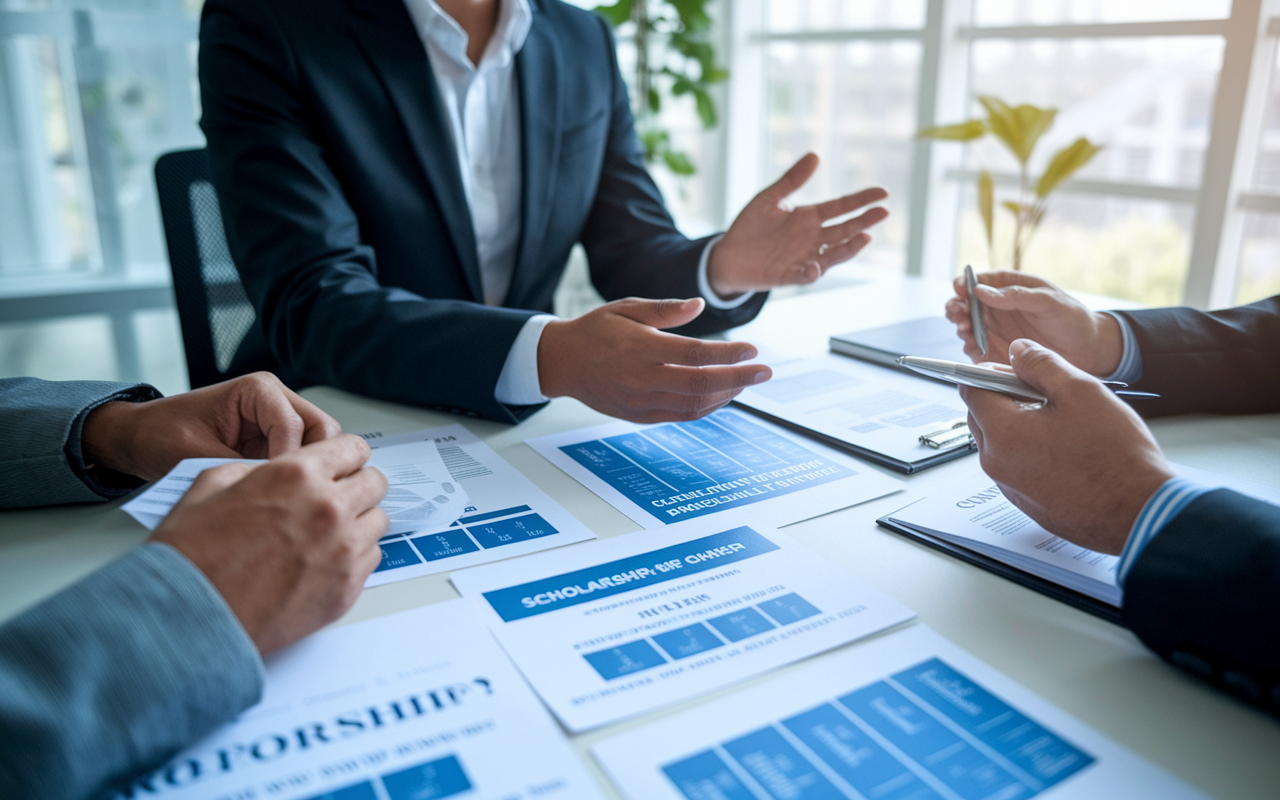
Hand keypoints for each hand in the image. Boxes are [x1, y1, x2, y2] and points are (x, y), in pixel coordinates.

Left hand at [81, 372, 340, 481]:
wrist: (140, 437)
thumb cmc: (159, 435)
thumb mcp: (196, 454)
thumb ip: (240, 469)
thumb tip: (272, 492)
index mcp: (258, 390)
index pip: (295, 425)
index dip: (290, 462)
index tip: (274, 491)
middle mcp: (276, 399)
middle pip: (323, 431)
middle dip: (310, 465)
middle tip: (289, 497)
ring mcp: (278, 419)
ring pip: (320, 446)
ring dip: (306, 472)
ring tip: (283, 499)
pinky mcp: (275, 439)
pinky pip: (303, 458)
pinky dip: (297, 478)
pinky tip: (279, 498)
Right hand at [150, 435, 388, 654]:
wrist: (191, 619)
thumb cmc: (192, 558)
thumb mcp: (210, 486)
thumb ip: (254, 469)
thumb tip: (276, 468)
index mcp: (297, 476)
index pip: (353, 447)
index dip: (344, 454)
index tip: (340, 463)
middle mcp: (328, 510)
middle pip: (374, 482)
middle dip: (356, 485)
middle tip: (335, 496)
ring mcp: (343, 552)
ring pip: (378, 520)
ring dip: (358, 521)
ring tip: (327, 532)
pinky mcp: (346, 589)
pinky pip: (372, 558)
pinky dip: (354, 555)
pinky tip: (324, 559)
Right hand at [538, 297, 770, 423]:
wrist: (562, 363)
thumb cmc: (596, 330)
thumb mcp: (626, 307)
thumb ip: (665, 309)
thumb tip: (700, 305)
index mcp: (639, 348)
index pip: (694, 354)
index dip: (727, 354)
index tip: (752, 349)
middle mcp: (641, 379)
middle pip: (700, 384)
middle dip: (738, 379)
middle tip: (765, 372)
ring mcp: (640, 402)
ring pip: (694, 405)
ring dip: (726, 395)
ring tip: (746, 381)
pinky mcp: (639, 416)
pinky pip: (681, 415)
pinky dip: (707, 407)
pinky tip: (722, 394)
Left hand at [708, 153, 888, 295]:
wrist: (727, 254)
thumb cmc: (750, 227)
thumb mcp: (769, 198)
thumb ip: (791, 180)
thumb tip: (815, 155)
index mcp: (809, 218)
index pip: (842, 207)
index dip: (862, 200)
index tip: (883, 192)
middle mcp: (812, 239)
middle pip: (844, 230)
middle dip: (864, 222)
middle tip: (883, 213)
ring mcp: (803, 258)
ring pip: (833, 255)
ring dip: (849, 248)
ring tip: (865, 238)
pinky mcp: (787, 275)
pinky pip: (804, 276)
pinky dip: (811, 272)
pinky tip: (816, 266)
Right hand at [945, 270, 1122, 375]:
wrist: (1088, 350)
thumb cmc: (1072, 318)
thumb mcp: (1048, 301)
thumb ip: (1016, 295)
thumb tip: (982, 291)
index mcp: (1007, 288)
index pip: (978, 282)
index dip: (964, 284)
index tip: (959, 289)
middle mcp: (996, 309)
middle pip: (965, 305)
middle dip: (956, 308)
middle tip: (959, 315)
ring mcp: (994, 332)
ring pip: (965, 328)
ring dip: (961, 328)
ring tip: (967, 331)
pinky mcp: (995, 354)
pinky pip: (975, 351)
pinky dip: (969, 349)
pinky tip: (974, 348)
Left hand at [961, 340, 1172, 553]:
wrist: (1140, 510)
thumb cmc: (1115, 455)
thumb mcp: (1081, 391)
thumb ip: (1041, 365)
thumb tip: (1019, 350)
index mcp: (1003, 433)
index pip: (971, 391)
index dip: (990, 372)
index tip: (1013, 369)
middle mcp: (998, 464)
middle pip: (981, 418)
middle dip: (1004, 399)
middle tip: (1044, 393)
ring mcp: (1011, 488)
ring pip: (999, 444)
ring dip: (1019, 426)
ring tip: (1062, 422)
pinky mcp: (1028, 504)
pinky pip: (1016, 469)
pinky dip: (1031, 454)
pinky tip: (1066, 450)